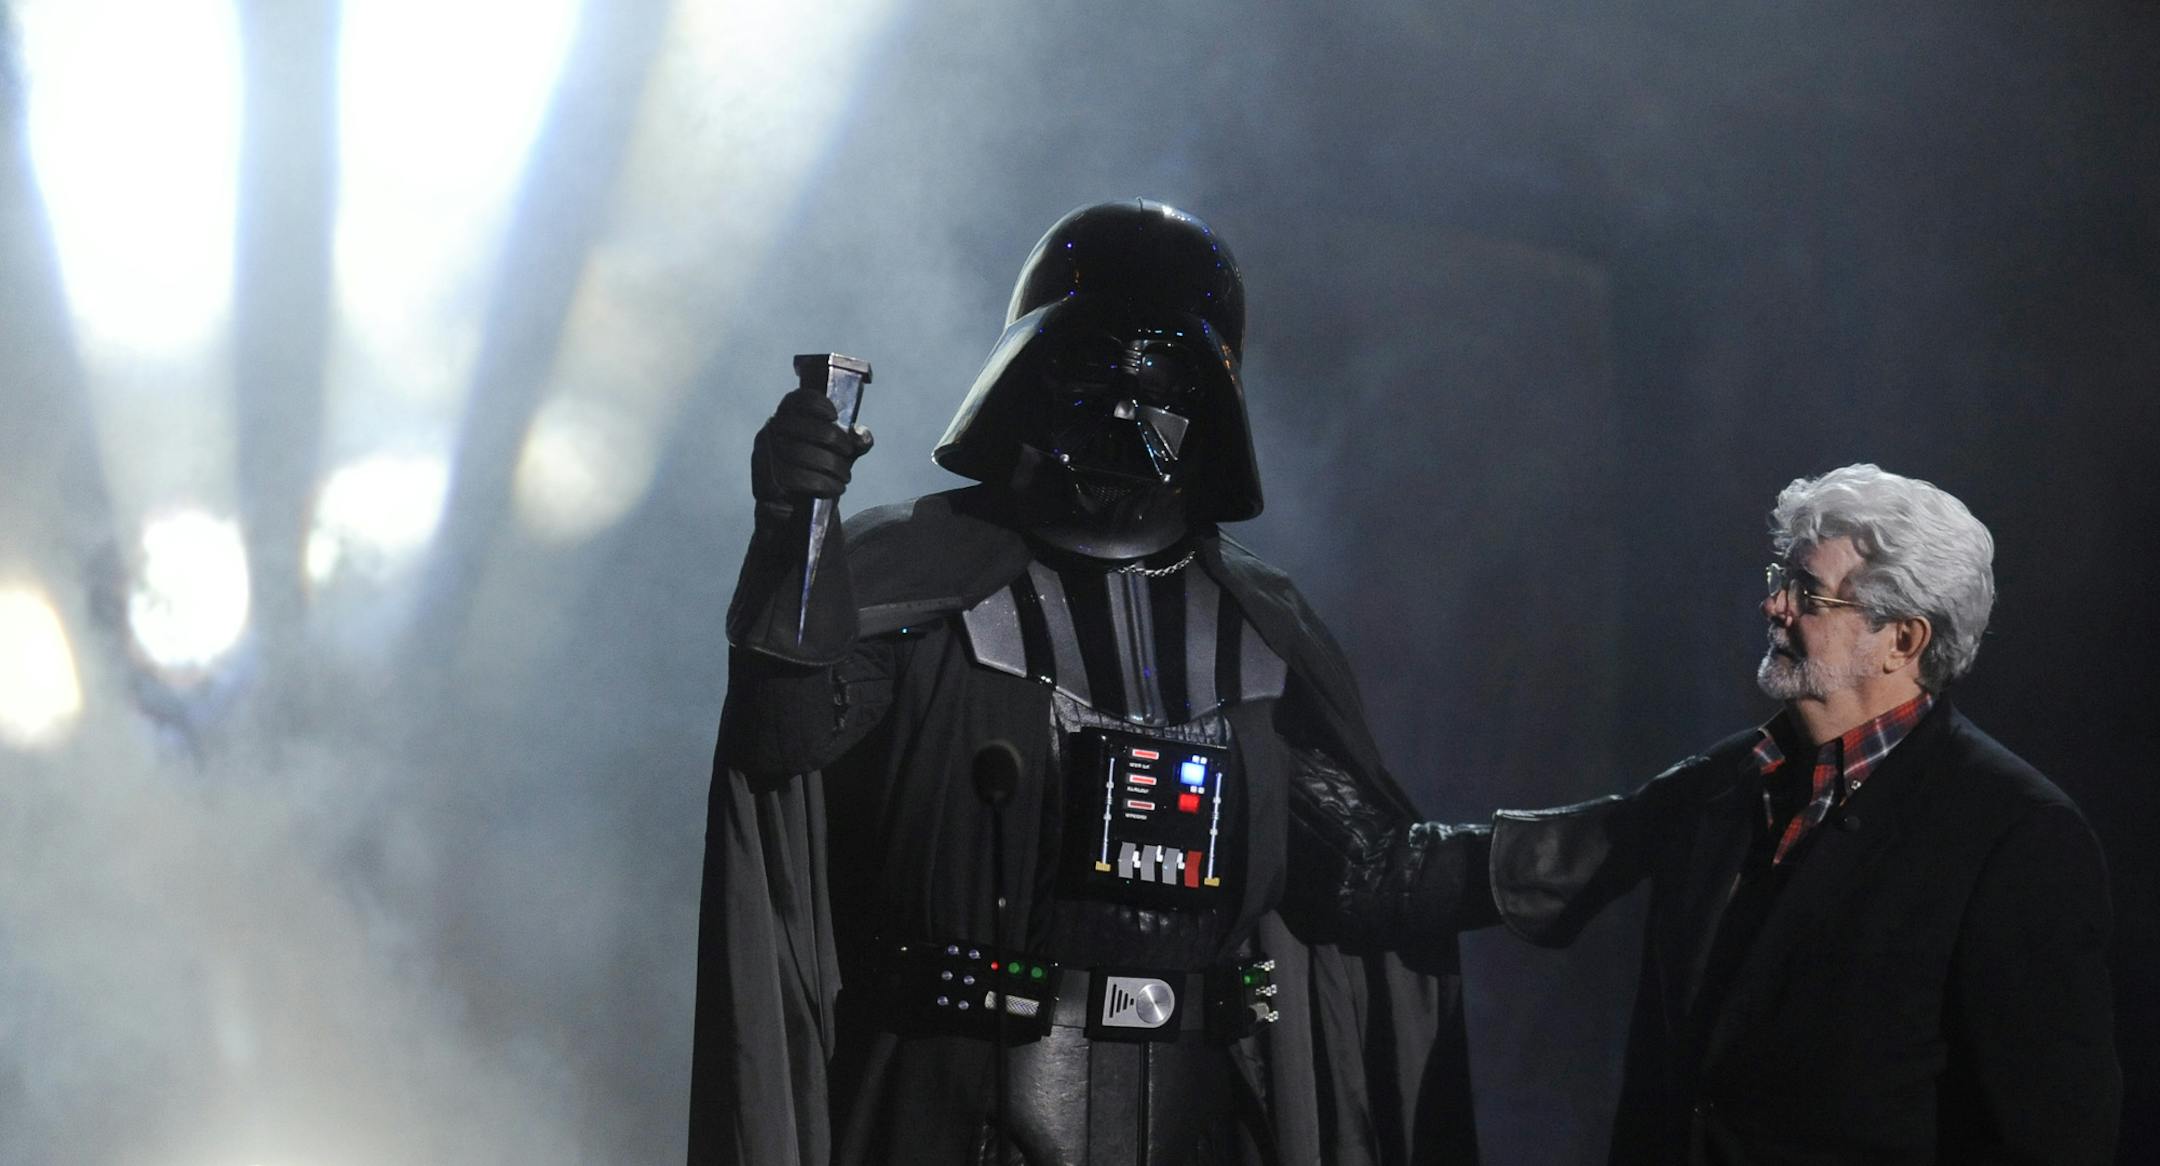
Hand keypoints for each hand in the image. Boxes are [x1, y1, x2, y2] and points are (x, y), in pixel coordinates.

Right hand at [751, 387, 874, 504]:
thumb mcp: (839, 455)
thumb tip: (862, 436)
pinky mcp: (764, 481)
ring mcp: (763, 457)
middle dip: (833, 438)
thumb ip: (853, 443)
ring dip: (831, 465)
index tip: (835, 415)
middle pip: (802, 427)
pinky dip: (821, 483)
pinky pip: (795, 478)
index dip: (816, 404)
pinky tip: (835, 488)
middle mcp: (769, 433)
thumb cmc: (818, 472)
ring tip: (846, 477)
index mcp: (785, 420)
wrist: (797, 512)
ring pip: (800, 453)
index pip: (796, 400)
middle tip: (848, 452)